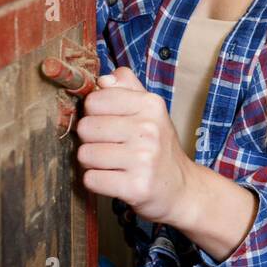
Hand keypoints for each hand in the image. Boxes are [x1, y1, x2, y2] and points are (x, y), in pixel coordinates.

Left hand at [73, 65, 194, 224]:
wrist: (181, 186)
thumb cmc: (158, 146)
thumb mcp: (150, 111)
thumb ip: (126, 88)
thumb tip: (103, 79)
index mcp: (151, 105)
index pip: (94, 100)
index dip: (95, 114)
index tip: (110, 124)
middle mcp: (149, 129)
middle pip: (85, 128)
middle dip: (91, 140)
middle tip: (112, 147)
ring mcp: (144, 159)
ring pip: (85, 154)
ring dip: (92, 163)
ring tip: (113, 164)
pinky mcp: (136, 187)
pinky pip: (91, 179)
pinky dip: (97, 182)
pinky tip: (115, 179)